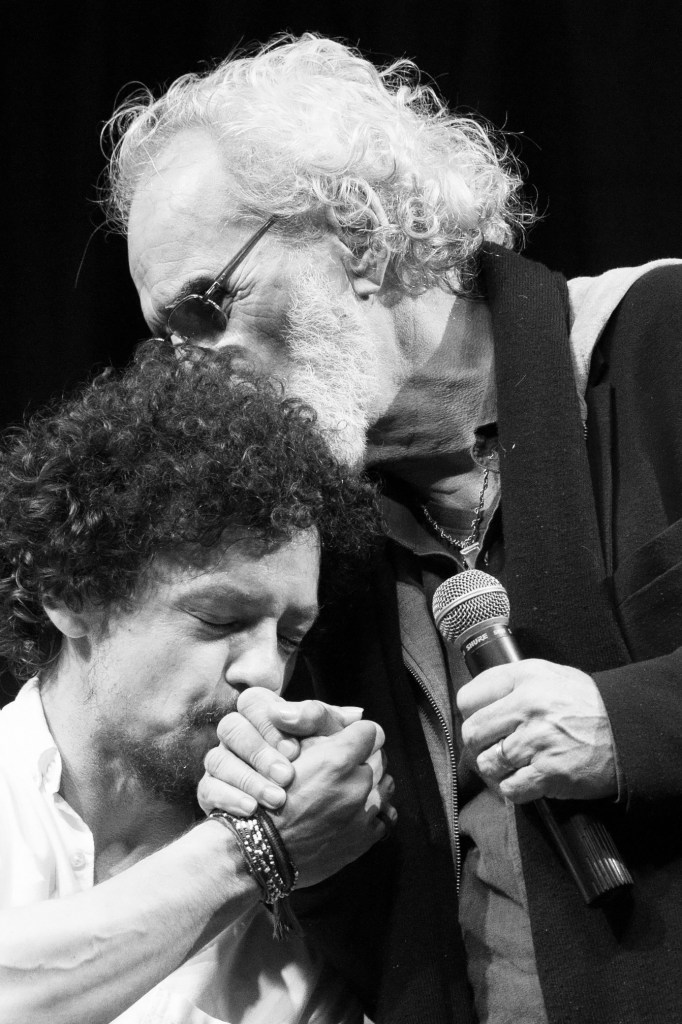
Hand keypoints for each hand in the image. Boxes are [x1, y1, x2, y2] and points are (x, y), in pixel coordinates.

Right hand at [197, 687, 369, 814]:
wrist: (279, 841)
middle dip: (262, 753)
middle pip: (232, 727)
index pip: (253, 701)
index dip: (273, 722)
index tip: (296, 749)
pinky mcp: (208, 790)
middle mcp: (236, 738)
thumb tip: (359, 717)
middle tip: (287, 776)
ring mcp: (219, 764)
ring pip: (218, 758)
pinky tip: (252, 810)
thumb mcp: (325, 751)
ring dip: (250, 779)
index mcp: (260, 718)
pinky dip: (231, 799)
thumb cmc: (308, 785)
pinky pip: (207, 787)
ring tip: (276, 800)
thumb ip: (335, 729)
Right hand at [274, 721, 395, 886]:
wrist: (263, 848)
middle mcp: (358, 783)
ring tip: (348, 791)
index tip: (349, 739)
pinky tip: (354, 814)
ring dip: (372, 784)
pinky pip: (386, 816)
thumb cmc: (268, 798)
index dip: (357, 734)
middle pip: (379, 758)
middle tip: (341, 768)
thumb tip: (342, 728)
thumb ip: (318, 737)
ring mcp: (365, 812)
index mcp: (337, 758)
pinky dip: (374, 812)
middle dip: (364, 758)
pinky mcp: (367, 838)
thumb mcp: (286, 752)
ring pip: (386, 785)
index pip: (370, 731)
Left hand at [457, 659, 617, 803]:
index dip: (471, 713)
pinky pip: (509, 788)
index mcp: (525, 677)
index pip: (469, 698)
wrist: (628, 731)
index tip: (481, 722)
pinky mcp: (548, 773)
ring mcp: (537, 741)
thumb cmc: (587, 704)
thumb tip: (478, 701)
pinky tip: (526, 779)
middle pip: (472, 732)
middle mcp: (528, 706)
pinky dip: (514, 789)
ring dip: (496, 769)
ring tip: (513, 764)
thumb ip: (513, 682)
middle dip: (479, 745)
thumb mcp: (550, 675)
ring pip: (487, 763)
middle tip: (493, 748)